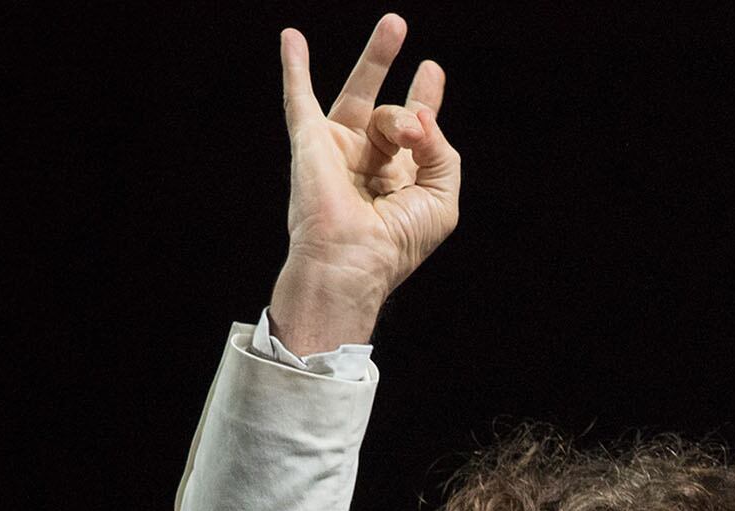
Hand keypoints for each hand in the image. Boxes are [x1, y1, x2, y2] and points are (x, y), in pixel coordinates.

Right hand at [269, 15, 459, 353]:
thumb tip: (420, 112)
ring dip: (377, 63)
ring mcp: (336, 148)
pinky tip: (292, 38)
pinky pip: (299, 99)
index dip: (424, 98)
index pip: (412, 128)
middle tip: (397, 25)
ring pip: (362, 96)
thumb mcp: (442, 195)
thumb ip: (441, 149)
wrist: (352, 260)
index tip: (430, 71)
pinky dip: (294, 68)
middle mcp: (366, 159)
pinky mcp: (310, 142)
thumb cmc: (396, 243)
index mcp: (399, 176)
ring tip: (396, 34)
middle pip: (385, 106)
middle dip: (392, 65)